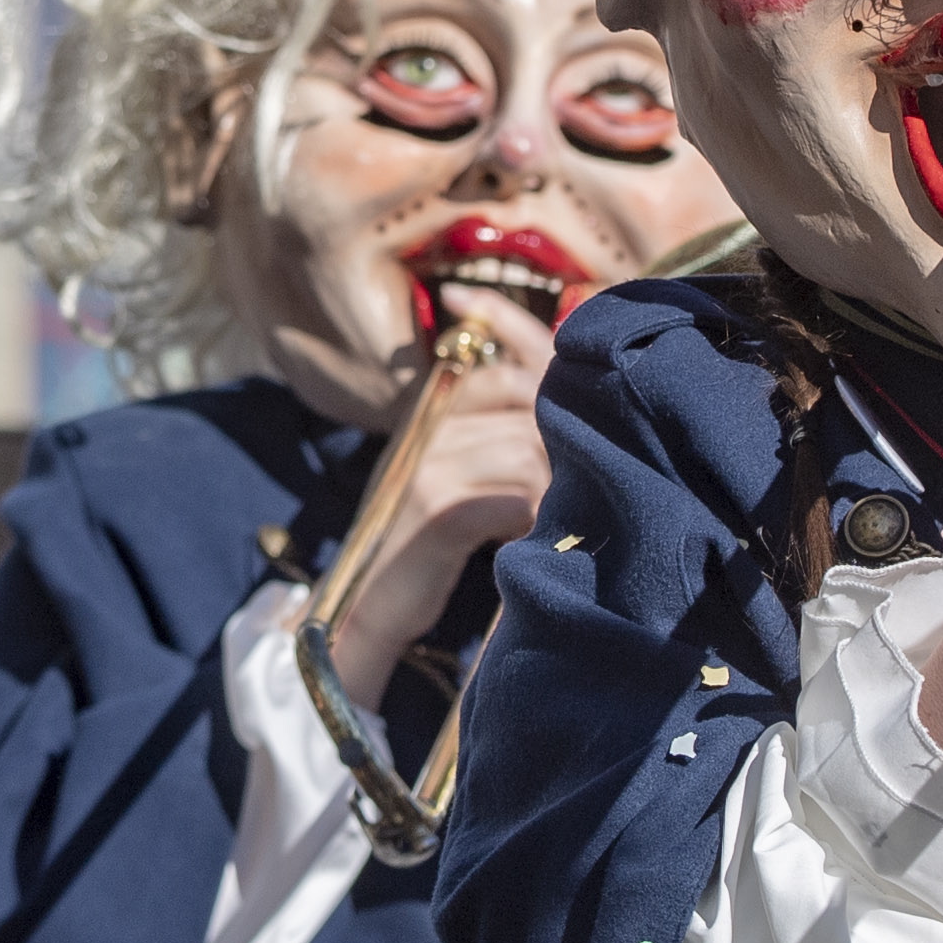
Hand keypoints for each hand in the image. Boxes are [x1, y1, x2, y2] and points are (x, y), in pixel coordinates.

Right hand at [318, 286, 551, 710]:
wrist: (373, 603)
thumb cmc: (430, 541)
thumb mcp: (455, 473)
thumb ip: (496, 435)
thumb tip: (565, 405)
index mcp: (438, 414)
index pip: (498, 360)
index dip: (531, 339)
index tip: (570, 346)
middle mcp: (433, 429)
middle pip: (528, 404)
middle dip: (560, 443)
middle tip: (565, 482)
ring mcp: (433, 465)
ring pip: (527, 450)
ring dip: (549, 488)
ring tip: (543, 517)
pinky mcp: (440, 509)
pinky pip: (516, 497)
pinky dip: (532, 521)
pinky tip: (523, 538)